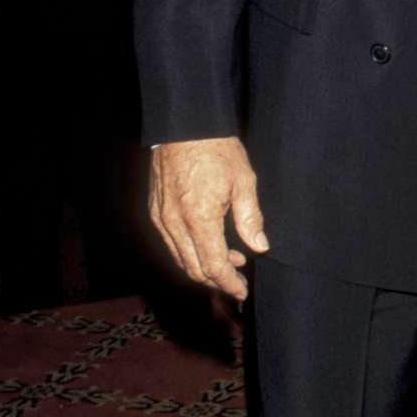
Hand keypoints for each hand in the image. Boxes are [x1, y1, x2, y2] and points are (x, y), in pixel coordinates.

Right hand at [149, 137, 268, 302]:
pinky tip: (210, 244)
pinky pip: (172, 244)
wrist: (184, 125)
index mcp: (199, 218)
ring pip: (181, 259)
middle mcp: (175, 223)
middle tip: (238, 282)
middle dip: (217, 281)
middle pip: (194, 269)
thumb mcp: (244, 181)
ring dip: (203, 268)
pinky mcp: (155, 211)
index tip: (242, 291)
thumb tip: (260, 246)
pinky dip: (190, 252)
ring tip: (230, 263)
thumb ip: (251, 218)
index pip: (214, 266)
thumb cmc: (216, 149)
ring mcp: (161, 218)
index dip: (229, 283)